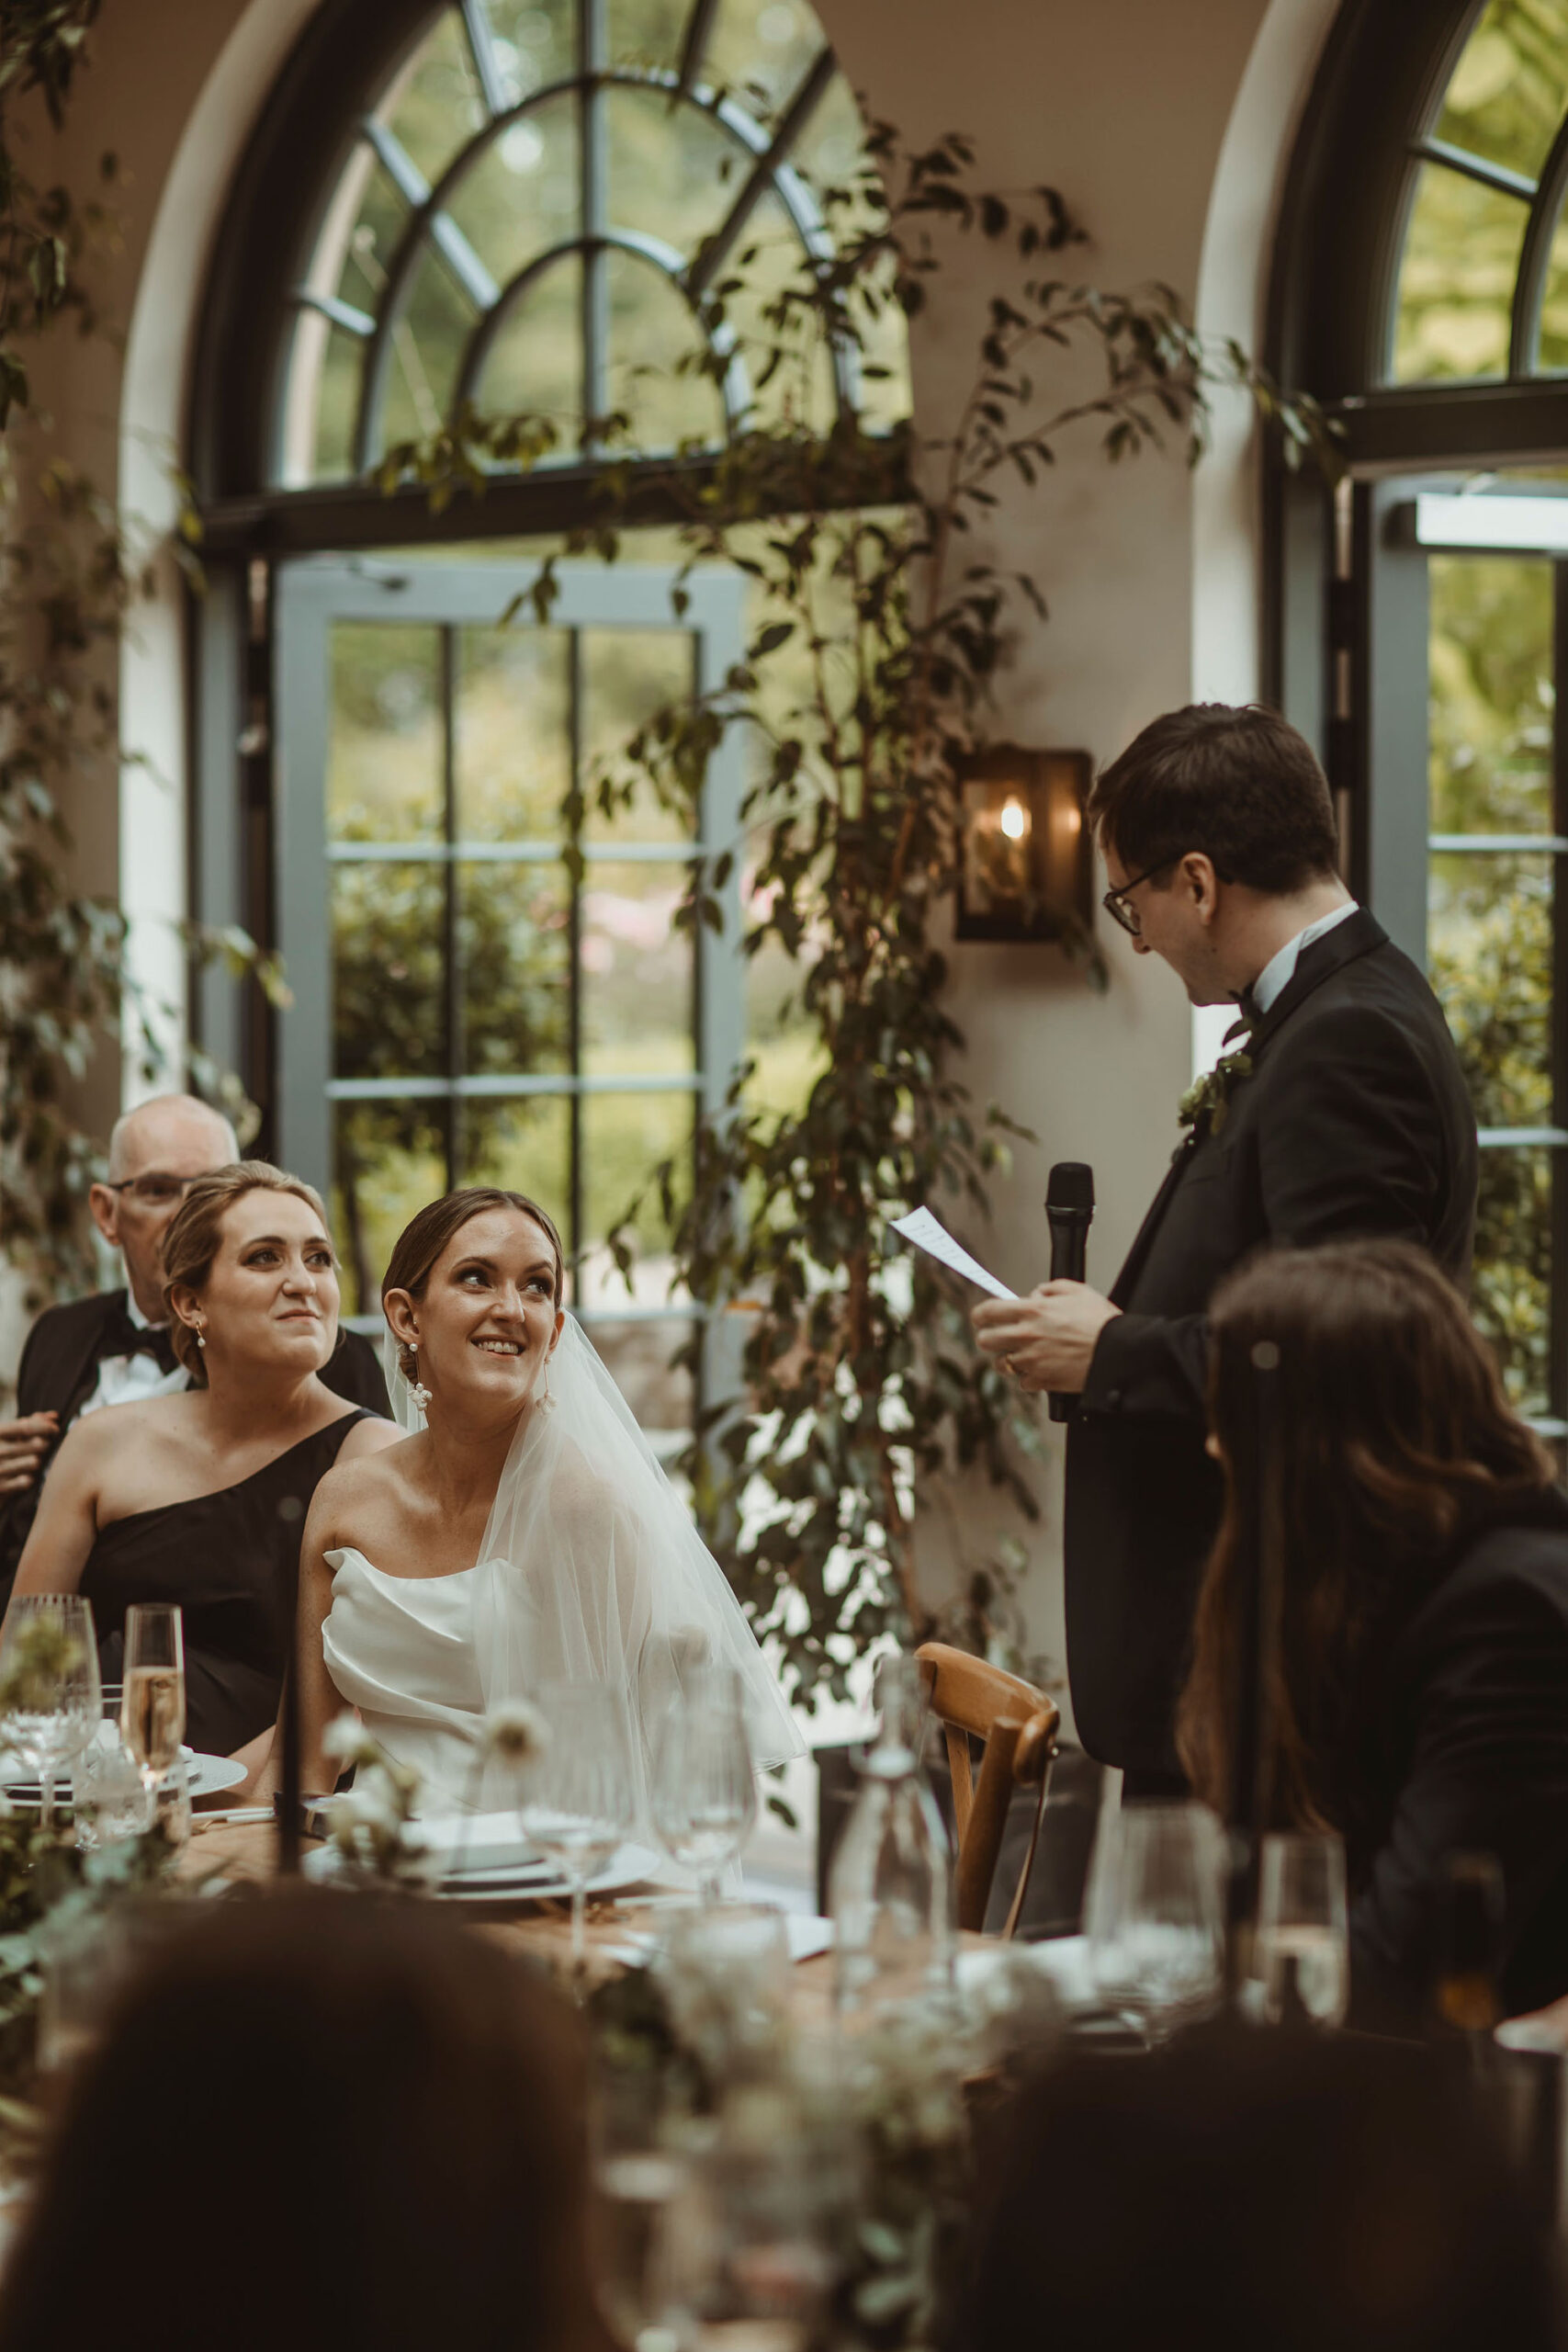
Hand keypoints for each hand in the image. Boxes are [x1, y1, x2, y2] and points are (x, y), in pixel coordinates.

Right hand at [0, 1412, 57, 1496]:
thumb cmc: (1, 1451)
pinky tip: (24, 1476)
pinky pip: (28, 1481)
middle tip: (44, 1446)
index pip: (26, 1427)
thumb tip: (54, 1416)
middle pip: (37, 1444)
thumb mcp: (9, 1434)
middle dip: (45, 1444)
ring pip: (35, 1462)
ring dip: (37, 1461)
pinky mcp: (1, 1487)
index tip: (55, 1429)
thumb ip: (31, 1423)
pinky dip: (29, 1478)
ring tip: (32, 1461)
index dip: (46, 1426)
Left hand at [972, 1283, 1120, 1394]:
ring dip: (1008, 1360)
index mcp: (1033, 1311)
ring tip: (1021, 1356)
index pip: (988, 1311)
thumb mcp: (1078, 1291)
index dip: (980, 1314)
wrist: (1118, 1352)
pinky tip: (1042, 1369)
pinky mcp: (1042, 1381)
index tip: (981, 1317)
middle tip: (999, 1337)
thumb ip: (1051, 1288)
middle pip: (985, 1340)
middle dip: (989, 1338)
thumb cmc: (1102, 1321)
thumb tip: (1036, 1292)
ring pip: (1000, 1365)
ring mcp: (1032, 1361)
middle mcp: (1027, 1336)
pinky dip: (1030, 1377)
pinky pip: (1023, 1382)